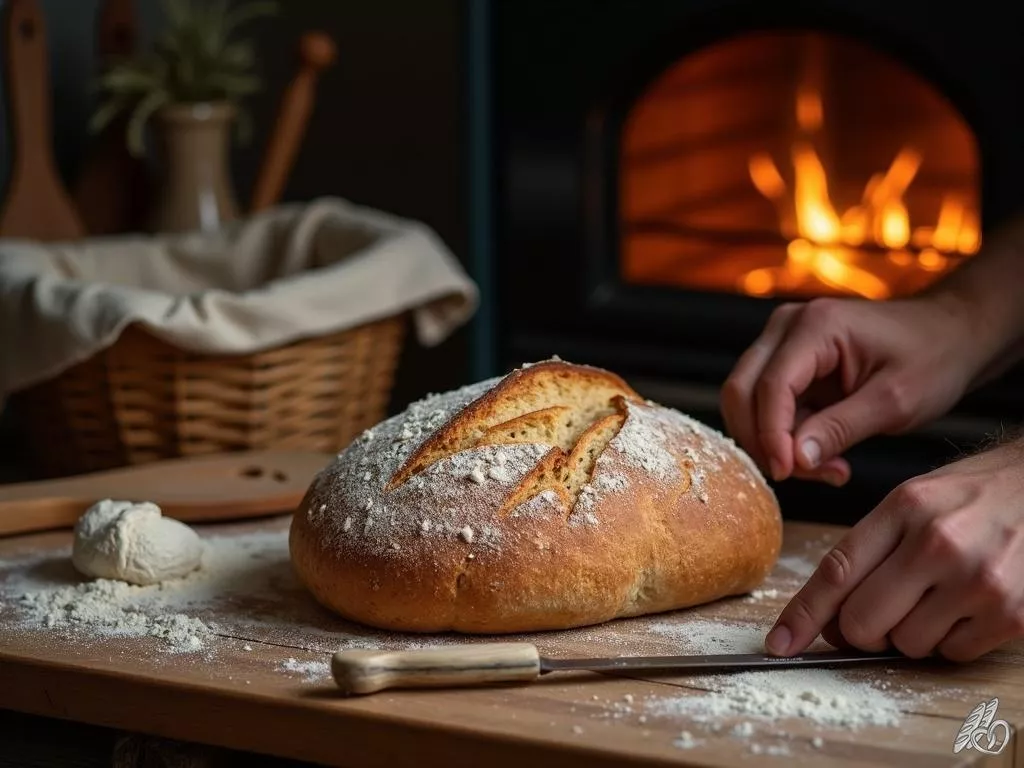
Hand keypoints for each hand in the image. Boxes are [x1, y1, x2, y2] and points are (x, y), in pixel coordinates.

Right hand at [721, 295, 994, 485]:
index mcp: (816, 326)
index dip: (771, 435)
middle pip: (742, 389)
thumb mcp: (895, 401)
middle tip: (800, 475)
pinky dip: (785, 436)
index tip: (786, 473)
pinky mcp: (787, 360)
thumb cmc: (932, 358)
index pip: (771, 385)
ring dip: (774, 442)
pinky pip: (767, 405)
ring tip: (826, 468)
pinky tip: (822, 454)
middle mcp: (788, 326)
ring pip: (749, 401)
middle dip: (763, 440)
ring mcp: (782, 341)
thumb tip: (795, 460)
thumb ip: (840, 429)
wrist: (950, 335)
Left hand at [764, 439, 1023, 660]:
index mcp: (905, 507)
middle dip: (862, 629)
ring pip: (907, 644)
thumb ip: (873, 547)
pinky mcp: (1012, 614)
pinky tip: (969, 604)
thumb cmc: (980, 493)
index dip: (802, 614)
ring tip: (940, 594)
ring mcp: (977, 580)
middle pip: (863, 621)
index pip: (836, 571)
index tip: (780, 642)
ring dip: (913, 633)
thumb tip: (832, 614)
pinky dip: (953, 640)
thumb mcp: (917, 498)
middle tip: (882, 612)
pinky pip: (953, 654)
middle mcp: (938, 543)